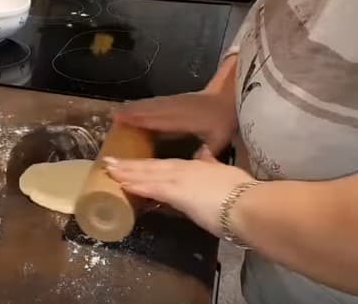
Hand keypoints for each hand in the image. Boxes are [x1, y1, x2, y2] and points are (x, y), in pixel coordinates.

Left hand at [105, 148, 253, 236]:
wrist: (249, 203)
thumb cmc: (242, 192)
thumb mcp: (225, 173)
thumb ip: (212, 164)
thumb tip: (205, 155)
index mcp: (196, 167)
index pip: (165, 165)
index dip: (147, 164)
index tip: (131, 163)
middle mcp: (184, 169)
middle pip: (151, 166)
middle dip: (130, 165)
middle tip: (108, 163)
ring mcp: (179, 179)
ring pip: (147, 174)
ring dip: (126, 172)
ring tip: (108, 170)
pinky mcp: (177, 192)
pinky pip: (151, 187)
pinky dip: (135, 184)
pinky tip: (121, 183)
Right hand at [113, 90, 236, 155]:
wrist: (230, 95)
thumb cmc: (224, 119)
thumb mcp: (220, 138)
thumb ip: (206, 152)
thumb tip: (194, 164)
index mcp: (184, 119)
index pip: (158, 120)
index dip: (141, 120)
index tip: (124, 121)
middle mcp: (176, 109)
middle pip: (150, 111)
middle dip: (132, 113)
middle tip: (113, 118)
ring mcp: (175, 102)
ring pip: (151, 105)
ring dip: (134, 108)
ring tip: (118, 112)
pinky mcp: (176, 100)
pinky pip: (156, 102)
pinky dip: (143, 105)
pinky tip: (135, 106)